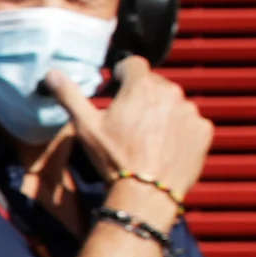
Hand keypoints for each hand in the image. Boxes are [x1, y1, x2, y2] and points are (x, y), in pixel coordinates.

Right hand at [51, 54, 211, 216]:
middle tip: (129, 121)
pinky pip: (190, 123)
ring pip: (173, 103)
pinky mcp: (204, 130)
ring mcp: (190, 111)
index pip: (134, 64)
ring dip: (162, 113)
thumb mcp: (85, 126)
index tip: (117, 88)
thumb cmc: (114, 158)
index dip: (123, 75)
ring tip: (148, 138)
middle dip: (142, 96)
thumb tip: (51, 73)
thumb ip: (70, 95)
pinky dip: (180, 131)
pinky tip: (165, 147)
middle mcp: (171, 92)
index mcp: (141, 86)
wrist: (146, 192)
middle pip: (154, 84)